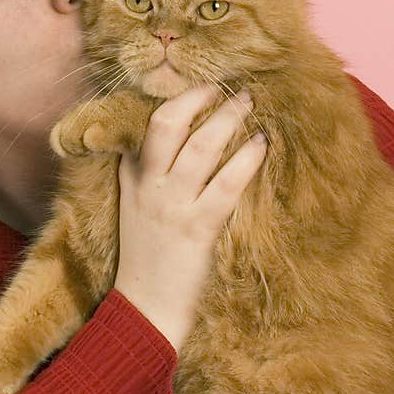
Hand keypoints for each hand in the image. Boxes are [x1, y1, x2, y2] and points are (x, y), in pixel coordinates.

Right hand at [113, 82, 264, 353]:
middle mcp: (149, 186)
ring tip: (249, 104)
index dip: (179, 98)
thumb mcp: (134, 204)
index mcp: (132, 176)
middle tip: (231, 87)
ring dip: (229, 119)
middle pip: (169, 124)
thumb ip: (143, 169)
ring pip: (202, 147)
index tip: (203, 86)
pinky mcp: (197, 229)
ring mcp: (172, 206)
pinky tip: (261, 146)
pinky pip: (226, 185)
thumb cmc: (146, 254)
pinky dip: (246, 160)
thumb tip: (163, 132)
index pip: (149, 123)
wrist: (144, 307)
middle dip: (202, 98)